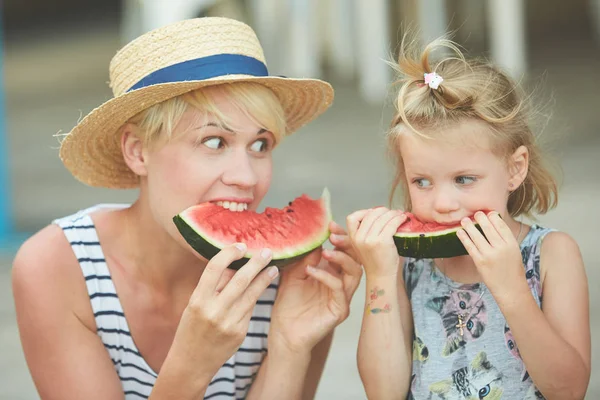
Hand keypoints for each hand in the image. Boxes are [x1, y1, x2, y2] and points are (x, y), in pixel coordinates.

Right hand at [172, 243, 278, 376]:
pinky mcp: (240, 332)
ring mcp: (229, 323)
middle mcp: (214, 311)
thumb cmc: (191, 329)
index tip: (241, 246)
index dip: (229, 253)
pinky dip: (256, 296)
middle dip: (256, 263)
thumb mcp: (194, 305)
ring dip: (264, 279)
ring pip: (252, 294)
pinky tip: (262, 287)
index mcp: (198, 300)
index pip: (215, 268)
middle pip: (240, 279)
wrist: (191, 364)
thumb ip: (213, 287)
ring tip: (273, 268)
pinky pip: (250, 309)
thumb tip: (234, 265)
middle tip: (267, 251)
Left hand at [268, 221, 362, 354]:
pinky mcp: (340, 310)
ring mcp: (343, 298)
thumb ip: (304, 258)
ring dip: (341, 258)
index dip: (341, 237)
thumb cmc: (289, 306)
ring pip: (354, 273)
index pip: (345, 251)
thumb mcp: (293, 275)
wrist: (284, 333)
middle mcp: (341, 285)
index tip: (330, 225)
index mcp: (333, 274)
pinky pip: (339, 289)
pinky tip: (311, 270)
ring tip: (326, 251)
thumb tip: (315, 238)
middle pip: (356, 259)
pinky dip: (326, 276)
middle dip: (347, 244)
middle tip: (333, 234)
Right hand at [346, 207, 405, 277]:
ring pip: (382, 217)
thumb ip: (365, 231)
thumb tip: (379, 212)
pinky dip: (398, 219)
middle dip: (383, 211)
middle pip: (371, 214)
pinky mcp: (383, 241)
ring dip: (393, 213)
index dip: (364, 212)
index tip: (375, 213)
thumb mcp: (362, 245)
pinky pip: (391, 223)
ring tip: (400, 215)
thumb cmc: (375, 260)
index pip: (352, 217)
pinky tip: (402, 219)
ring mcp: (370, 239)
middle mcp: (359, 237)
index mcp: (352, 238)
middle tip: (392, 212)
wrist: (381, 276)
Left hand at [457, 211, 527, 303]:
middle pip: (488, 228)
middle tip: (475, 213)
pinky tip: (459, 232)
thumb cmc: (512, 270)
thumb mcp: (514, 252)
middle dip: (480, 218)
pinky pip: (470, 246)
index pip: (501, 226)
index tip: (488, 213)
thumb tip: (494, 224)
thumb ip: (505, 240)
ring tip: (464, 220)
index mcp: (512, 244)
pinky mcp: (480, 262)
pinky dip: (464, 237)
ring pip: (477, 235)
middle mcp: (501, 248)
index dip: (493, 217)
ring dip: (469, 226)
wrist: (511, 290)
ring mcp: (490, 255)